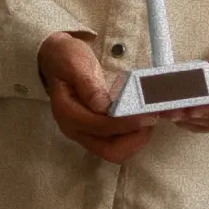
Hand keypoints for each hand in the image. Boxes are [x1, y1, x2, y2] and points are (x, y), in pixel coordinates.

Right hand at [38, 31, 151, 164]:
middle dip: (134, 139)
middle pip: (109, 150)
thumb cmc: (65, 59)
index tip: (147, 114)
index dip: (126, 123)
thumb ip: (87, 84)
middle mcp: (76, 129)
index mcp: (68, 114)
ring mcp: (86, 132)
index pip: (101, 127)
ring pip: (115, 150)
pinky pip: (117, 141)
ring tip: (150, 118)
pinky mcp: (97, 130)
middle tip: (151, 119)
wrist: (57, 58)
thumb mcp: (74, 64)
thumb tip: (102, 106)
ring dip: (136, 139)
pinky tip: (144, 120)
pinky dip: (134, 135)